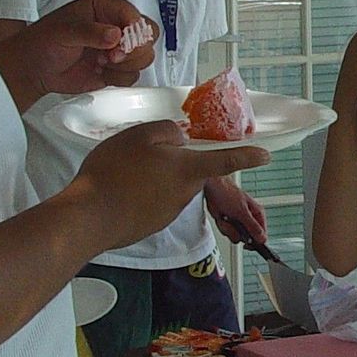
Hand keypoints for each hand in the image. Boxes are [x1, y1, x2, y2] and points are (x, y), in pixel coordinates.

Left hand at [20, 0, 158, 97]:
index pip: (134, 15)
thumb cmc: (43, 43)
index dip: (134, 30)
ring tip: (101, 62)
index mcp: (105, 8)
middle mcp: (115, 26)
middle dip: (134, 50)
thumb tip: (114, 35)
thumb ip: (90, 31)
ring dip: (125, 64)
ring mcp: (117, 49)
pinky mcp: (115, 69)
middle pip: (147, 36)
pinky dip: (119, 78)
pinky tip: (100, 71)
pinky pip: (133, 75)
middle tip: (112, 55)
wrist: (34, 69)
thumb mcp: (63, 31)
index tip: (122, 42)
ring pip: (144, 57)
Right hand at [72, 121, 269, 252]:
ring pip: (169, 186)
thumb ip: (167, 132)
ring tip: (123, 172)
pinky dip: (141, 194)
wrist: (91, 218)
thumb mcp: (141, 135)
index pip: (226, 160)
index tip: (266, 156)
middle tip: (141, 153)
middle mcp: (186, 193)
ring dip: (154, 178)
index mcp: (189, 169)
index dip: (247, 155)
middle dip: (173, 161)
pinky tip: (119, 189)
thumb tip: (180, 140)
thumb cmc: (116, 173)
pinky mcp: (151, 224)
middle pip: (189, 171)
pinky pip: (153, 201)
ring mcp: (169, 212)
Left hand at [206, 179, 267, 245]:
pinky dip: (222, 226)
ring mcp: (238, 222)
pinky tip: (221, 217)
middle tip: (233, 222)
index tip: (247, 244)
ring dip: (227, 228)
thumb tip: (263, 239)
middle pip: (247, 239)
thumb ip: (253, 227)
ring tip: (226, 216)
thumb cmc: (228, 193)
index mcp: (257, 215)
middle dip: (236, 232)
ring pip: (235, 236)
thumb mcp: (242, 212)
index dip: (255, 242)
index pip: (262, 236)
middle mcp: (249, 220)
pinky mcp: (229, 223)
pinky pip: (226, 232)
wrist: (212, 187)